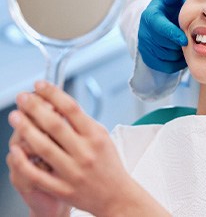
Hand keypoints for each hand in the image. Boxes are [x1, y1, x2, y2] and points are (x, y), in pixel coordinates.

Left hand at [8, 82, 169, 215]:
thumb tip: (59, 104)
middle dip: (35, 108)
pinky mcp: (63, 188)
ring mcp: (73, 171)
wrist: (115, 194)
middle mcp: (84, 152)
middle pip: (55, 125)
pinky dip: (23, 161)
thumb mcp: (102, 136)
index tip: (40, 85)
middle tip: (23, 97)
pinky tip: (15, 149)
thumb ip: (83, 122)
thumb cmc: (108, 163)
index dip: (53, 94)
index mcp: (95, 136)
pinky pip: (37, 174)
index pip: (72, 108)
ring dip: (26, 129)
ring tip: (15, 116)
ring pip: (44, 147)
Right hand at [138, 0, 187, 72]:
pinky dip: (175, 63)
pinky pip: (165, 66)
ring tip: (183, 45)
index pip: (159, 28)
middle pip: (164, 45)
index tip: (184, 40)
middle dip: (178, 44)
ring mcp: (145, 47)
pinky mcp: (148, 59)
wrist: (160, 26)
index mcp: (150, 17)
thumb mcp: (171, 1)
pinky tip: (179, 54)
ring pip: (166, 57)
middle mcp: (144, 33)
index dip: (172, 35)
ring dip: (178, 53)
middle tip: (188, 39)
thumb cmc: (170, 11)